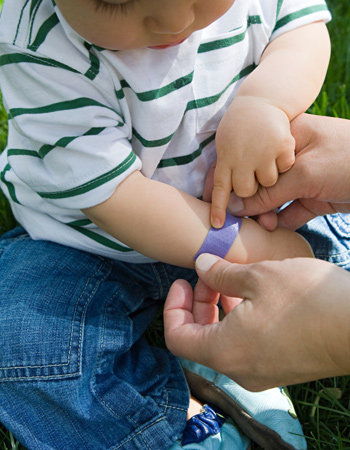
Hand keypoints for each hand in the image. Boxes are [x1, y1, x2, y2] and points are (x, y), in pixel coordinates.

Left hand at [164, 254, 349, 390]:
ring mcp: (261, 372)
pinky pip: (245, 346)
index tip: (182, 281)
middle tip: (208, 275)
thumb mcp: (257, 276)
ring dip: (219, 310)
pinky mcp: (280, 367)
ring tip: (231, 280)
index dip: (173, 307)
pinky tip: (253, 296)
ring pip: (223, 341)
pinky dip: (239, 321)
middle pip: (199, 339)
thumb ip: (220, 273)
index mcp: (225, 351)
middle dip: (198, 304)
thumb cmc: (307, 300)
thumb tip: (200, 266)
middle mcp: (239, 369)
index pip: (176, 337)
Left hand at [211, 96, 294, 226]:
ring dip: (270, 174)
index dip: (218, 207)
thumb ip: (228, 173)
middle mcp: (242, 156)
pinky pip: (285, 166)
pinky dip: (285, 160)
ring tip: (267, 155)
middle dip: (251, 188)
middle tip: (255, 173)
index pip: (220, 187)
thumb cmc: (241, 127)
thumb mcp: (227, 147)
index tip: (217, 224)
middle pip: (246, 191)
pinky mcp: (282, 145)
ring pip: (268, 181)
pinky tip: (279, 147)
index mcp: (226, 157)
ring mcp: (262, 151)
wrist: (261, 99)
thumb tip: (229, 206)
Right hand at [228, 114, 349, 229]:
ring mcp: (305, 178)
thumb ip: (269, 192)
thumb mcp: (305, 173)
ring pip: (273, 198)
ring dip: (263, 213)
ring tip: (258, 227)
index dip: (230, 178)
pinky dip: (281, 221)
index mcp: (287, 138)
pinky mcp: (316, 197)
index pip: (250, 157)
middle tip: (231, 219)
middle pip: (260, 181)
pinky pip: (291, 210)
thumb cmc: (349, 160)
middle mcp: (292, 157)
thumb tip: (234, 206)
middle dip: (246, 200)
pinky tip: (272, 229)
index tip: (213, 199)